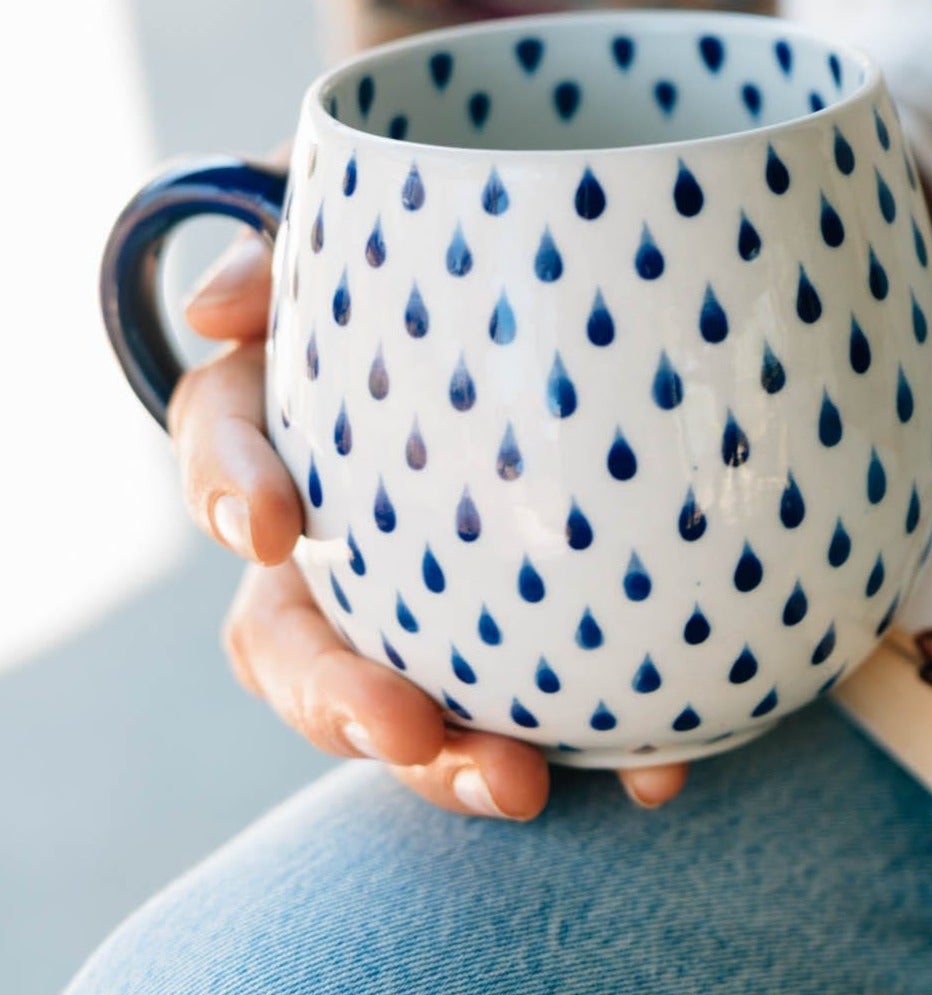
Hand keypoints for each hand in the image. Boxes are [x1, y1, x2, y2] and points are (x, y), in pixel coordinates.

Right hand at [169, 232, 689, 818]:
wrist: (652, 320)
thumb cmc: (497, 248)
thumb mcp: (407, 208)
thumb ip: (302, 226)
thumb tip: (216, 305)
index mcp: (309, 427)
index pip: (228, 455)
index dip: (226, 486)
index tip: (272, 526)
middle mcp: (354, 537)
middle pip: (292, 636)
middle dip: (330, 696)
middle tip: (400, 727)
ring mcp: (439, 605)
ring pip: (403, 712)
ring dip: (444, 764)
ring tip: (517, 786)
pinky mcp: (537, 646)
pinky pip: (547, 719)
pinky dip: (594, 760)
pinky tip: (653, 775)